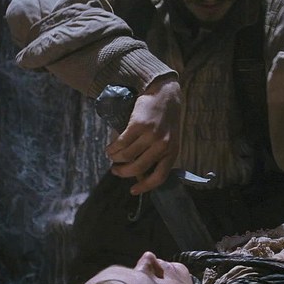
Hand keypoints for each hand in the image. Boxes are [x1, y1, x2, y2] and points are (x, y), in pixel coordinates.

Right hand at [107, 76, 180, 194]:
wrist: (164, 93)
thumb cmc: (164, 119)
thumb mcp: (168, 139)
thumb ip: (157, 155)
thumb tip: (139, 175)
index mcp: (172, 152)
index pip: (159, 177)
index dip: (144, 187)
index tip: (133, 191)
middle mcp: (163, 145)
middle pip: (137, 168)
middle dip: (123, 172)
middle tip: (116, 170)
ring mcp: (151, 135)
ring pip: (126, 156)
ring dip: (115, 159)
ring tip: (112, 157)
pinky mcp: (138, 125)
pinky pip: (121, 143)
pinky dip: (112, 149)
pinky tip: (110, 149)